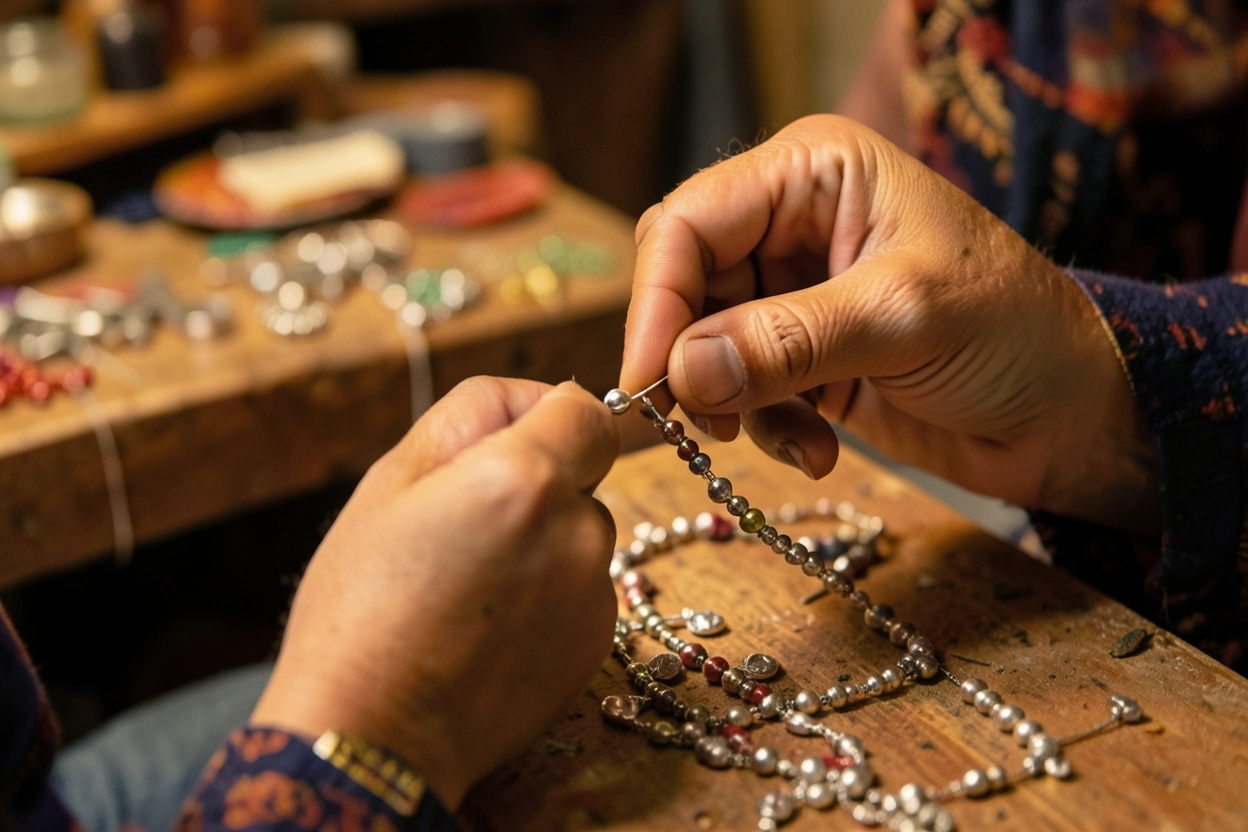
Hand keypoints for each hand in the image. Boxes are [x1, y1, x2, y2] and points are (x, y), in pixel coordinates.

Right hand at [251, 378, 619, 807]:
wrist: (372, 735)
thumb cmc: (361, 606)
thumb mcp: (390, 482)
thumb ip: (472, 417)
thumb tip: (533, 399)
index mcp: (524, 480)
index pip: (589, 411)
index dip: (550, 418)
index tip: (511, 444)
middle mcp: (577, 534)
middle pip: (582, 477)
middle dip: (538, 485)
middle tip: (464, 527)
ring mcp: (594, 596)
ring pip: (582, 536)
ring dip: (544, 542)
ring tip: (470, 586)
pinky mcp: (597, 646)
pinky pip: (583, 591)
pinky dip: (549, 595)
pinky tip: (489, 626)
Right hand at [622, 115, 1157, 530]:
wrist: (1077, 413)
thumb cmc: (1017, 331)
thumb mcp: (902, 318)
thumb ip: (786, 341)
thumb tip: (680, 373)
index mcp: (813, 172)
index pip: (691, 221)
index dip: (658, 299)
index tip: (648, 380)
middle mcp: (790, 224)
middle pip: (685, 285)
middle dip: (692, 359)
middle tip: (704, 424)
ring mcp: (794, 294)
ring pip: (705, 349)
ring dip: (737, 406)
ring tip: (797, 440)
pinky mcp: (803, 358)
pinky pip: (743, 393)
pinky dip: (768, 429)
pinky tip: (820, 450)